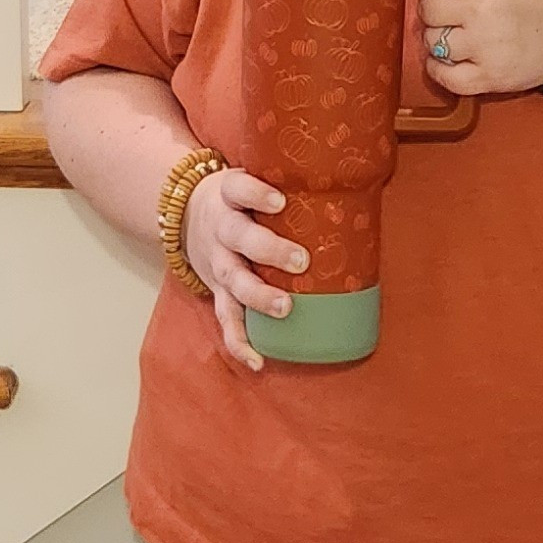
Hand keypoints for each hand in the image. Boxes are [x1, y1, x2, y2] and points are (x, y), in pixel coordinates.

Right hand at [185, 168, 309, 374]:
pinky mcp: (217, 291)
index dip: (256, 193)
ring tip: (284, 308)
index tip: (280, 200)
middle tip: (300, 260)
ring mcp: (218, 262)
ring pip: (232, 280)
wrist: (185, 214)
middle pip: (238, 236)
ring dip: (257, 296)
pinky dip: (240, 342)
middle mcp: (221, 229)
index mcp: (230, 196)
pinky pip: (226, 319)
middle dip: (268, 249)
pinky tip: (258, 361)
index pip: (238, 187)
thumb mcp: (252, 182)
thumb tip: (357, 189)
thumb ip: (291, 186)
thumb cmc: (241, 201)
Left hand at [412, 0, 542, 95]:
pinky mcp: (488, 77)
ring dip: (440, 37)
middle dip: (437, 6)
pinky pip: (443, 76)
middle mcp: (481, 12)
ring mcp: (484, 48)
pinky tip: (453, 57)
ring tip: (461, 31)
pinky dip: (440, 69)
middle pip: (427, 9)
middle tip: (457, 7)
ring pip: (432, 42)